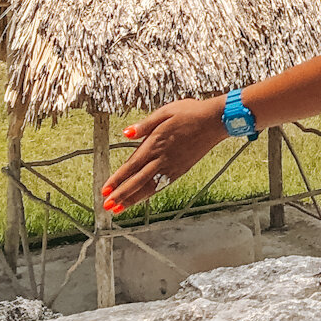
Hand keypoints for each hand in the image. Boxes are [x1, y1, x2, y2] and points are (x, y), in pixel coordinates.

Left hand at [101, 98, 224, 212]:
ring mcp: (172, 166)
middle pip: (137, 181)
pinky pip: (162, 185)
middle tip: (107, 205)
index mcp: (156, 143)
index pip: (131, 166)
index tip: (105, 189)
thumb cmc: (190, 112)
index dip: (117, 179)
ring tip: (119, 208)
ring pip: (149, 187)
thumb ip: (144, 125)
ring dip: (132, 199)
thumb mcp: (165, 112)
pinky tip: (142, 198)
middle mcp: (162, 158)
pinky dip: (149, 194)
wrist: (215, 121)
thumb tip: (126, 132)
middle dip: (121, 195)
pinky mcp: (181, 170)